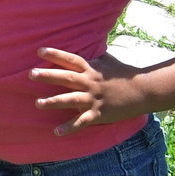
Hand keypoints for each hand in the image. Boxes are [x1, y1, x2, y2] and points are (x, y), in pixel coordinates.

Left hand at [29, 47, 143, 135]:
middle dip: (48, 76)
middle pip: (66, 77)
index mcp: (91, 69)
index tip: (39, 51)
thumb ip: (95, 55)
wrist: (143, 91)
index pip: (71, 59)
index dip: (55, 54)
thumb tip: (91, 44)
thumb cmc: (123, 74)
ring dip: (53, 102)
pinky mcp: (99, 113)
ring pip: (71, 99)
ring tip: (38, 104)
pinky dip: (70, 127)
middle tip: (31, 74)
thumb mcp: (108, 61)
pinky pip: (82, 121)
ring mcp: (94, 98)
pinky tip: (57, 132)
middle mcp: (90, 82)